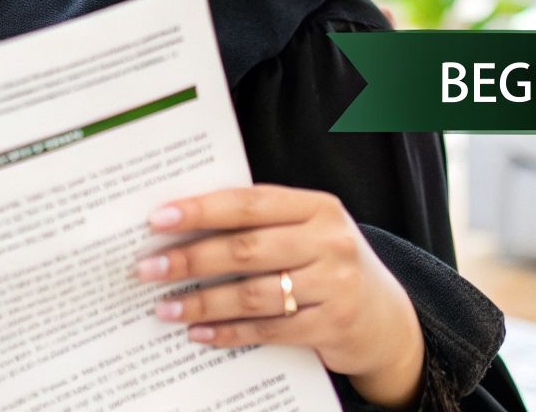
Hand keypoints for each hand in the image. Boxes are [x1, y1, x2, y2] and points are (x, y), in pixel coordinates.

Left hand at [138, 185, 424, 409]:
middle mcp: (330, 241)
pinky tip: (199, 332)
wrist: (387, 318)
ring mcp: (335, 285)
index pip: (251, 203)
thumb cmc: (329, 266)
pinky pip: (268, 330)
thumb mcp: (309, 233)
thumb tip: (184, 225)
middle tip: (148, 268)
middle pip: (247, 248)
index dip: (202, 210)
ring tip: (164, 306)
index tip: (159, 218)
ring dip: (202, 301)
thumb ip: (263, 224)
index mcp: (319, 207)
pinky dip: (229, 332)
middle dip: (191, 258)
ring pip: (253, 293)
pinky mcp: (332, 325)